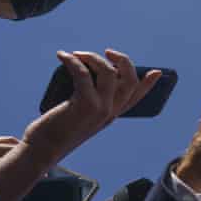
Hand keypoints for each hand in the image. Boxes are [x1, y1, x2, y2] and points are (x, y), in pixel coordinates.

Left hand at [22, 49, 160, 163]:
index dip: (148, 84)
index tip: (156, 72)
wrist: (44, 148)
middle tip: (107, 52)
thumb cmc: (57, 129)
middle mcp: (111, 111)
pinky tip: (63, 56)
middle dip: (123, 61)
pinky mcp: (85, 104)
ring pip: (109, 72)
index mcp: (112, 115)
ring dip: (93, 57)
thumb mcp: (80, 115)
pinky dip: (73, 61)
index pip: (136, 98)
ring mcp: (101, 108)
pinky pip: (84, 74)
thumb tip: (85, 73)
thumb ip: (89, 99)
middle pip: (129, 80)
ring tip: (77, 54)